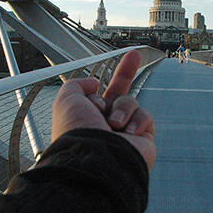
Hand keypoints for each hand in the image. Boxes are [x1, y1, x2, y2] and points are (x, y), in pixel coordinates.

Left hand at [51, 50, 155, 168]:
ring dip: (122, 109)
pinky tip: (129, 134)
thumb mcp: (67, 100)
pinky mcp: (143, 140)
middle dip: (126, 72)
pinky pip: (145, 116)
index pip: (96, 94)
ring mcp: (126, 132)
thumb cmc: (79, 132)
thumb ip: (77, 84)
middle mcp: (106, 125)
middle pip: (119, 92)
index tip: (96, 80)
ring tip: (114, 125)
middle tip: (134, 54)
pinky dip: (137, 121)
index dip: (95, 84)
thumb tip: (95, 84)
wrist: (97, 158)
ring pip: (130, 102)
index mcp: (87, 117)